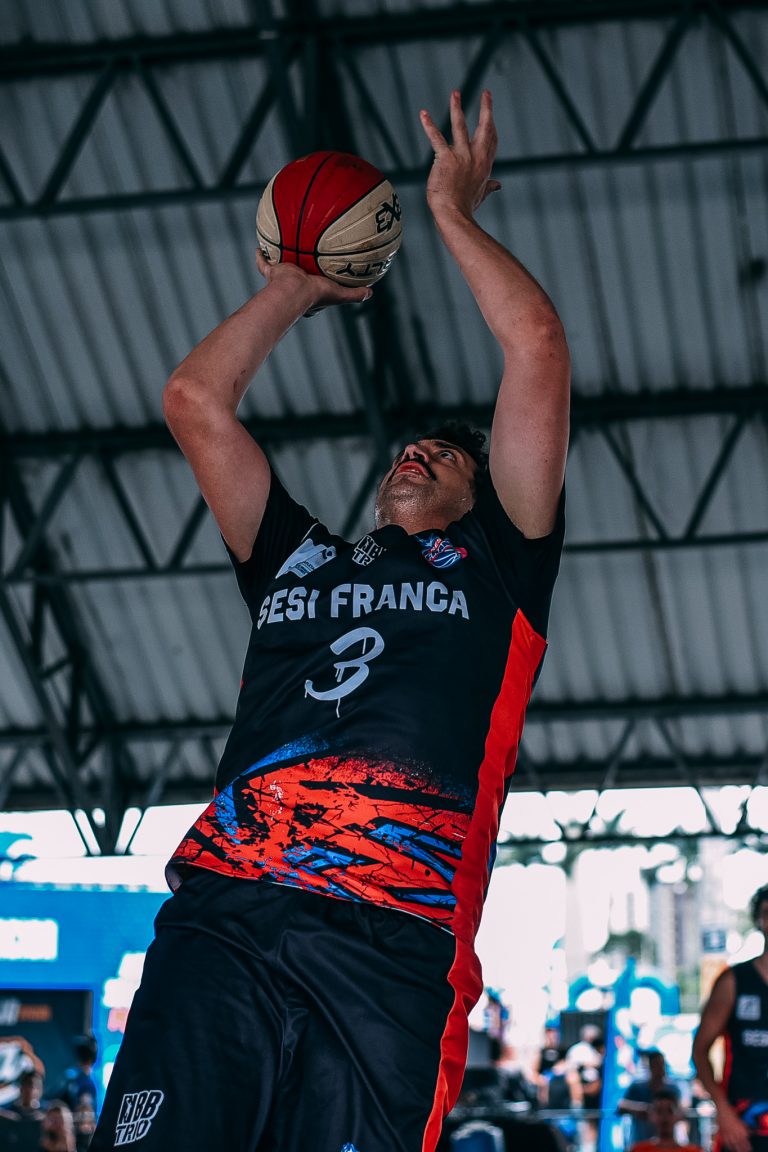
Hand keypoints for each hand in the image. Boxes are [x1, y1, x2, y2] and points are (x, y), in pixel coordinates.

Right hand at [255, 250, 371, 315]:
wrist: (293, 291)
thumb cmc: (316, 295)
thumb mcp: (340, 294)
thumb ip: (355, 294)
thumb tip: (371, 292)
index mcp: (310, 295)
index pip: (316, 290)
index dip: (319, 284)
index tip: (321, 279)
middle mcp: (295, 287)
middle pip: (298, 276)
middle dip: (300, 271)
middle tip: (302, 262)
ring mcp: (283, 280)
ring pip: (281, 268)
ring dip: (281, 260)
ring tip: (282, 249)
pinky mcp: (273, 272)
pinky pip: (264, 263)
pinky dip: (261, 256)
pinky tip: (259, 247)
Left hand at [419, 89, 500, 219]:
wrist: (454, 214)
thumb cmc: (465, 207)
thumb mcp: (481, 195)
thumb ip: (489, 187)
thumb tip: (498, 185)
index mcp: (485, 165)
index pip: (491, 140)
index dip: (491, 126)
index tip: (491, 115)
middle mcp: (475, 157)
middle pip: (485, 128)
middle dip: (486, 109)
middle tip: (486, 93)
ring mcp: (461, 156)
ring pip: (460, 126)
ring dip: (457, 108)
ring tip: (455, 93)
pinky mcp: (445, 158)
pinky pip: (436, 138)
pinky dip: (429, 125)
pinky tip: (424, 114)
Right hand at [717, 1104, 751, 1151]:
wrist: (722, 1108)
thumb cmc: (731, 1112)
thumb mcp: (740, 1119)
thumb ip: (745, 1127)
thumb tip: (750, 1131)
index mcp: (741, 1130)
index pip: (746, 1142)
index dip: (747, 1146)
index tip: (749, 1148)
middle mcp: (735, 1133)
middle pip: (740, 1145)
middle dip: (742, 1149)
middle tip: (744, 1151)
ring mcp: (728, 1134)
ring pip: (733, 1145)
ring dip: (735, 1148)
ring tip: (737, 1150)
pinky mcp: (722, 1133)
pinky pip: (725, 1142)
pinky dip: (728, 1145)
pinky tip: (729, 1146)